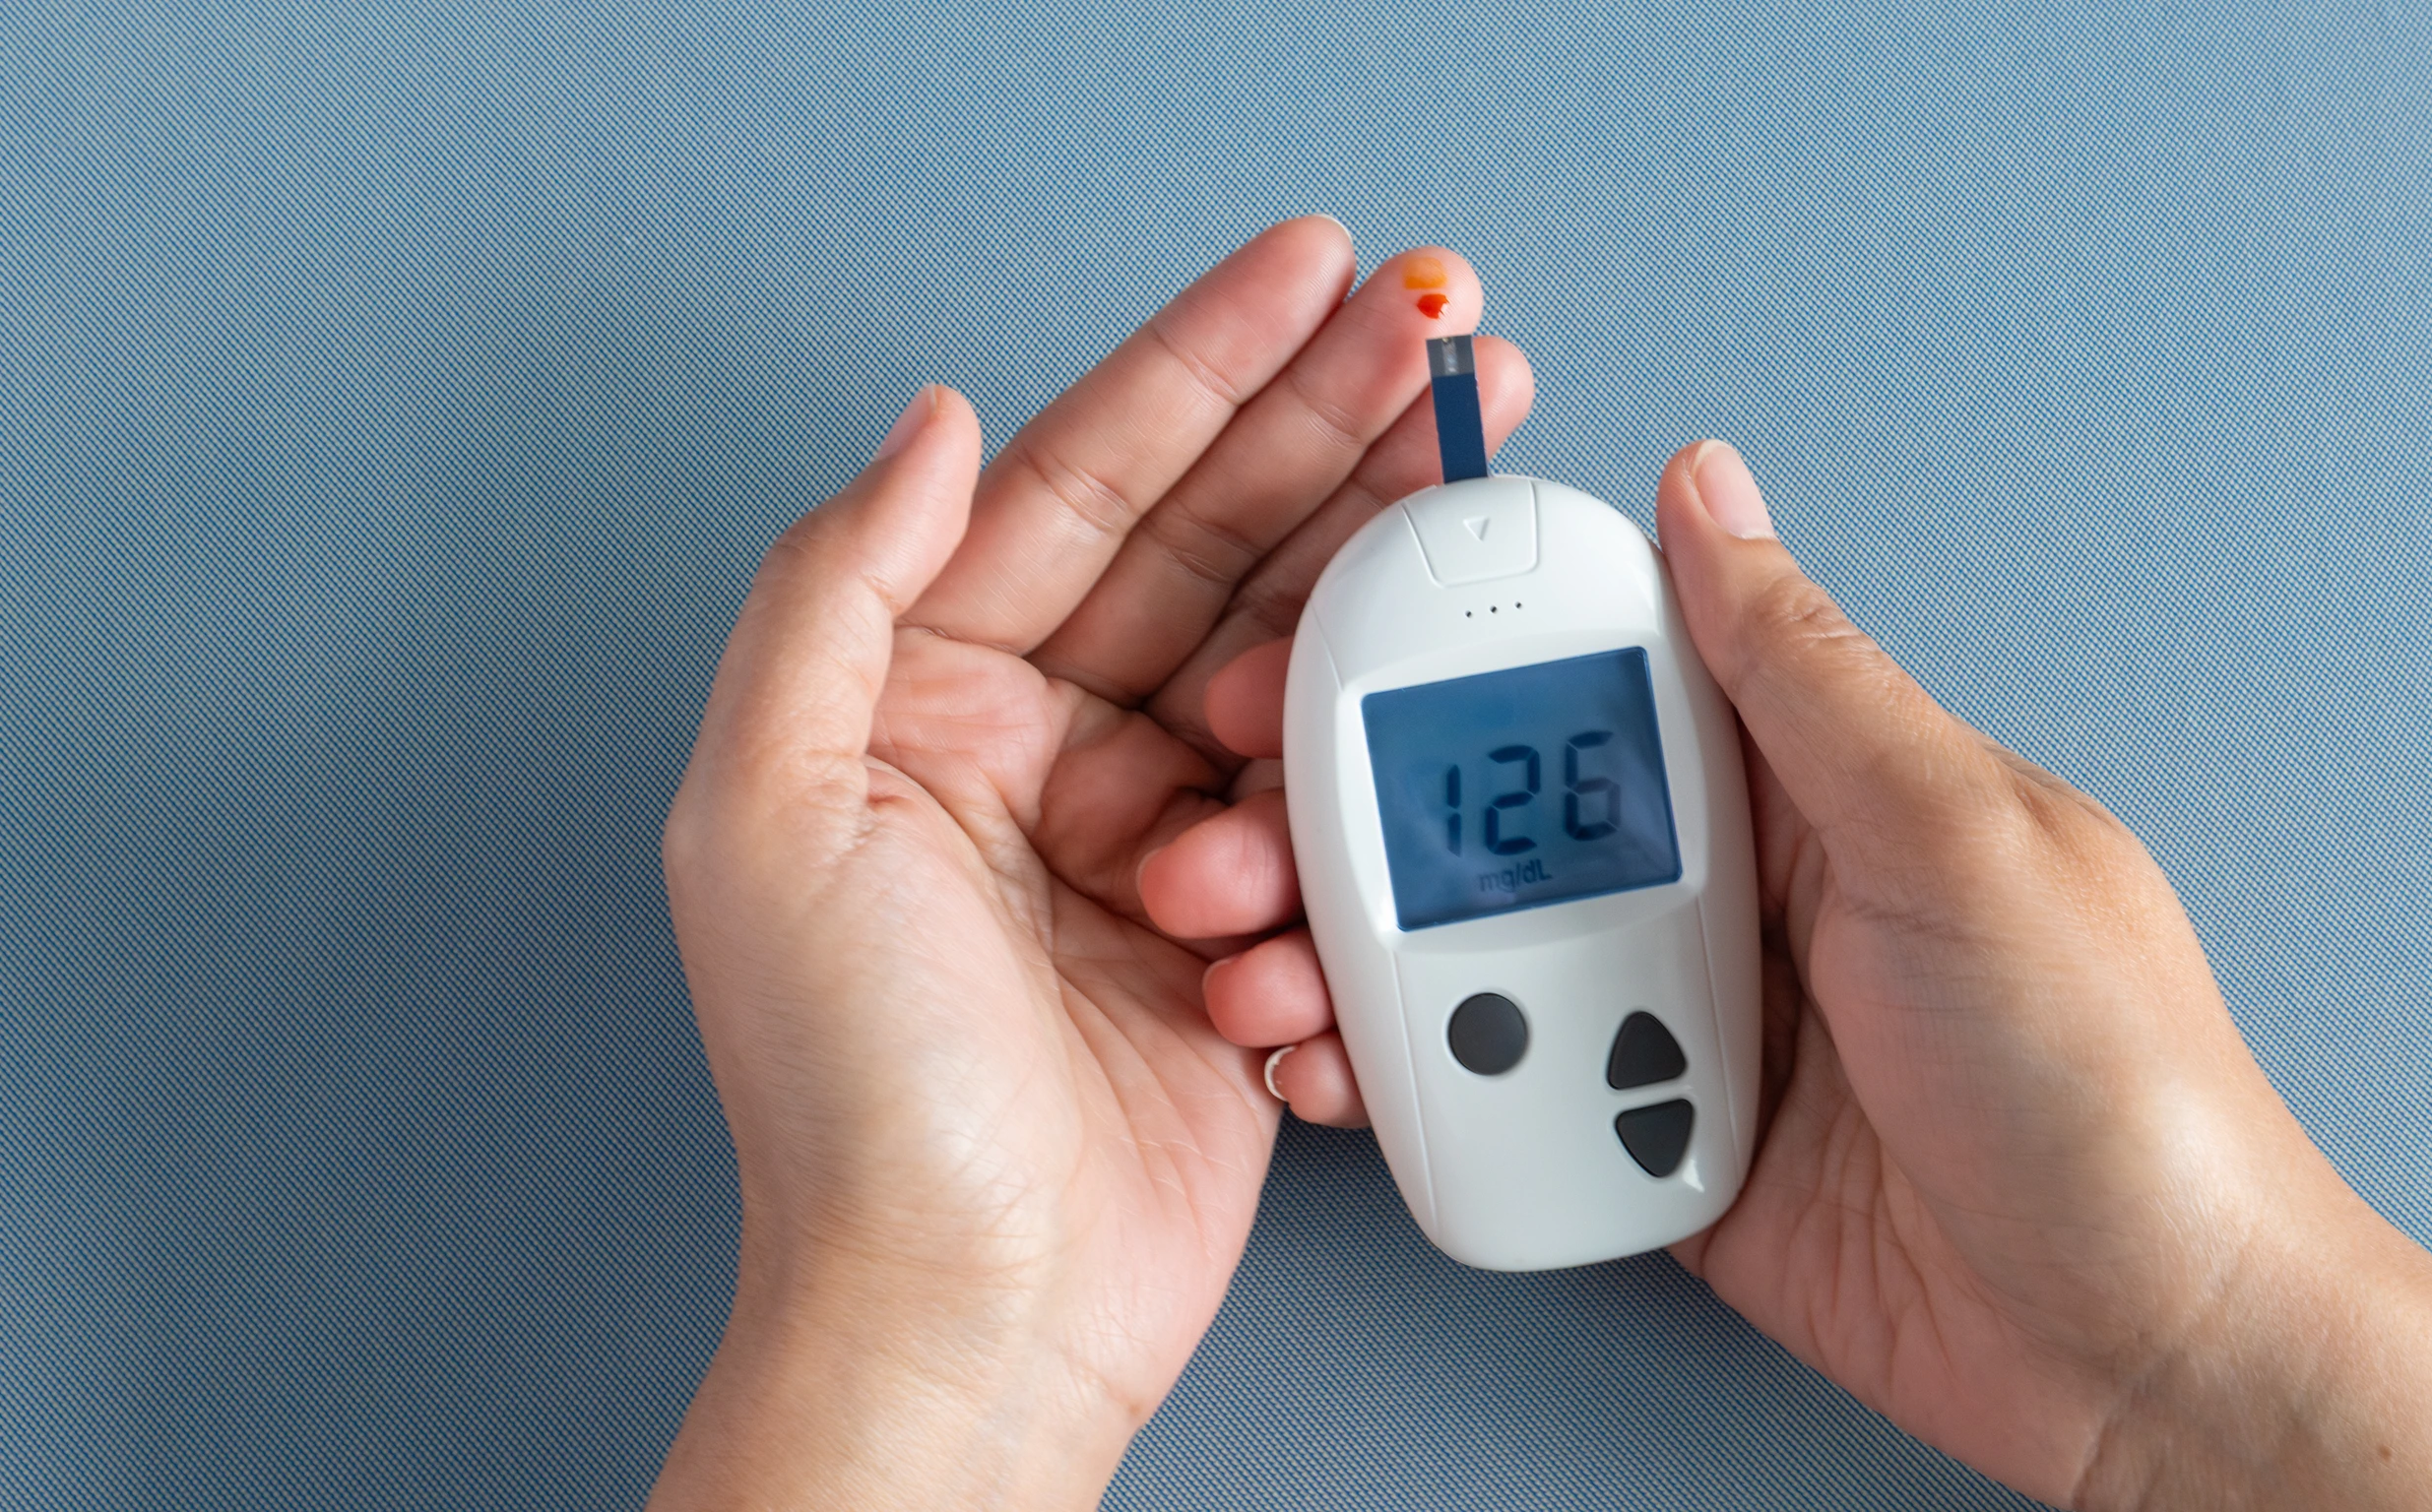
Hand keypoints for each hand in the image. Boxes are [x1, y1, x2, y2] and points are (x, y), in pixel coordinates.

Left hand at [648, 217, 1532, 1508]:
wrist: (976, 1315)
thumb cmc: (856, 1096)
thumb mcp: (769, 814)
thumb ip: (834, 591)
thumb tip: (935, 425)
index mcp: (924, 701)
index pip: (1086, 486)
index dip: (1207, 361)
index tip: (1317, 274)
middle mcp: (1040, 753)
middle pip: (1215, 544)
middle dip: (1334, 432)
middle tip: (1453, 341)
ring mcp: (1152, 838)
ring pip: (1292, 664)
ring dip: (1366, 610)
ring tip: (1450, 551)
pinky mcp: (1245, 930)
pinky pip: (1333, 810)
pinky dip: (1364, 789)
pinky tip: (1391, 762)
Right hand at [1173, 441, 2431, 1509]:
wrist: (2152, 1357)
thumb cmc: (2114, 1089)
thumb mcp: (1953, 844)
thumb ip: (1804, 677)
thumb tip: (1707, 489)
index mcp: (1826, 778)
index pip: (1605, 672)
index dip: (1454, 649)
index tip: (1317, 647)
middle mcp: (1750, 886)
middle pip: (1512, 823)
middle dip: (1358, 824)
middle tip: (1229, 836)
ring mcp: (1702, 1020)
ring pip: (1491, 961)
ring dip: (1359, 961)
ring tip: (1253, 974)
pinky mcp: (1669, 1148)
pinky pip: (1517, 1097)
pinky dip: (1421, 1087)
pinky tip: (1332, 1073)